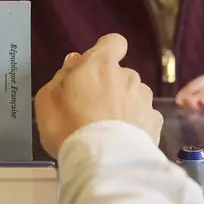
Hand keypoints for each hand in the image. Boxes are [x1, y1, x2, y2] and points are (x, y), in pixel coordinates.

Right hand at [35, 34, 162, 157]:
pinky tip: (124, 141)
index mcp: (101, 64)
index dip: (106, 51)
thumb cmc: (67, 125)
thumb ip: (63, 75)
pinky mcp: (155, 123)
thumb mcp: (47, 98)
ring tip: (110, 129)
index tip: (94, 67)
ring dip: (125, 105)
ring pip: (135, 95)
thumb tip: (76, 62)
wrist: (101, 162)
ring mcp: (145, 100)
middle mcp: (128, 76)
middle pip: (122, 74)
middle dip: (111, 86)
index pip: (113, 42)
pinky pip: (145, 118)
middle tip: (93, 109)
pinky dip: (137, 125)